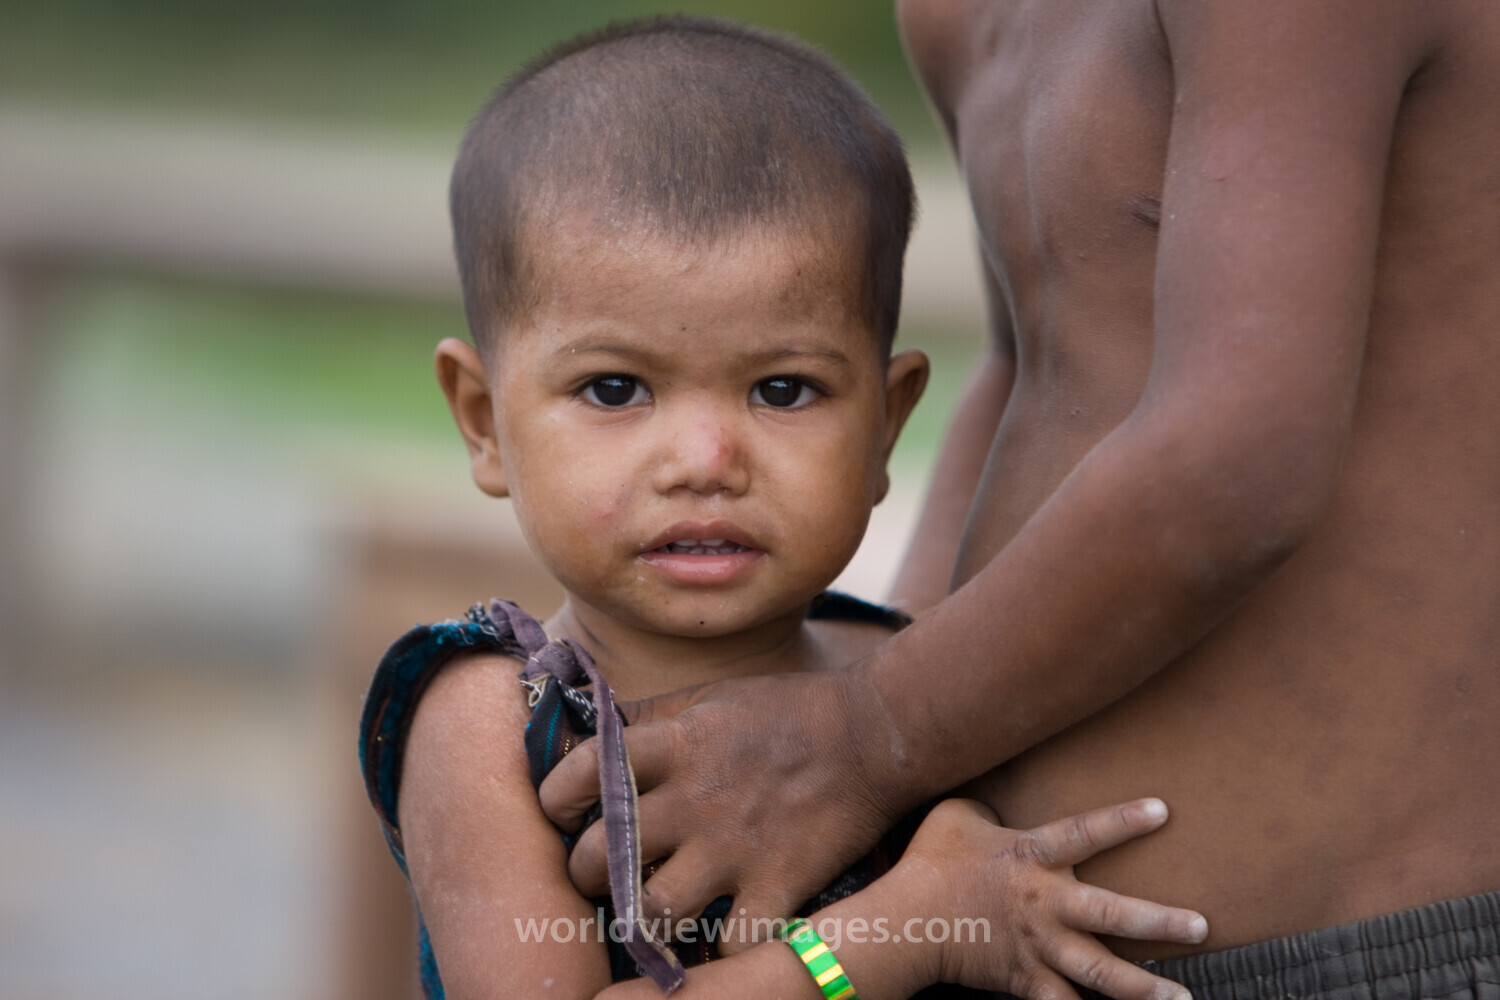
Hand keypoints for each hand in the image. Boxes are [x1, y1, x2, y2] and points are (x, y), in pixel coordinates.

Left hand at [537, 667, 912, 953]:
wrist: (874, 734)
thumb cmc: (786, 712)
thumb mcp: (707, 697)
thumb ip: (645, 718)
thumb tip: (585, 728)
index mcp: (672, 745)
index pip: (579, 774)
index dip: (555, 799)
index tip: (562, 813)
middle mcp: (693, 799)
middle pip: (600, 856)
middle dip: (586, 873)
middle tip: (600, 875)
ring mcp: (735, 848)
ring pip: (653, 910)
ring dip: (642, 918)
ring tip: (649, 912)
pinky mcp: (779, 884)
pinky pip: (732, 941)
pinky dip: (723, 946)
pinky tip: (721, 932)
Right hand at [892, 797, 1206, 999]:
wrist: (904, 921)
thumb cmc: (930, 860)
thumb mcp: (959, 815)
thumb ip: (993, 807)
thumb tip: (1006, 804)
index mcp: (1032, 857)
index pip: (1086, 833)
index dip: (1124, 821)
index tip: (1163, 810)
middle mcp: (1045, 904)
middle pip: (1113, 916)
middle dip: (1160, 922)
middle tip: (1203, 926)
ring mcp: (1038, 947)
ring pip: (1101, 975)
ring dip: (1144, 988)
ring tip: (1183, 997)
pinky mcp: (1025, 980)